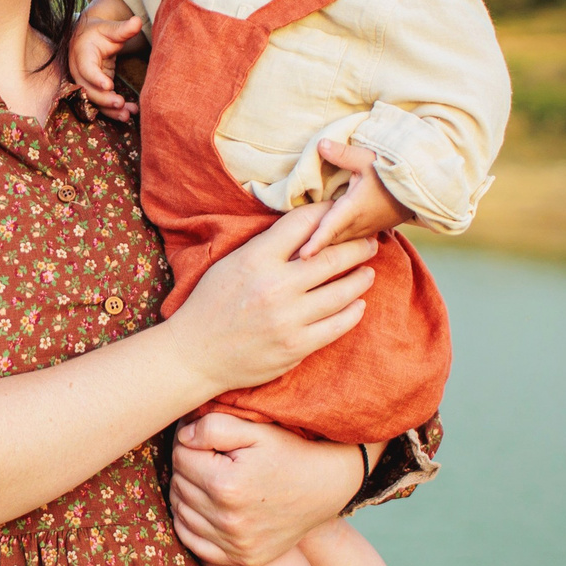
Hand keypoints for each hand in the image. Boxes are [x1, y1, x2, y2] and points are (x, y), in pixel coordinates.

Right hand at [70, 13, 143, 122]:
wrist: (87, 38)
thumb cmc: (99, 32)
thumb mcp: (110, 28)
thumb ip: (123, 28)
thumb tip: (137, 21)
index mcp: (82, 54)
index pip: (86, 68)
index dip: (95, 78)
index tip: (109, 85)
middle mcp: (78, 71)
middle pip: (87, 89)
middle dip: (103, 99)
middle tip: (120, 103)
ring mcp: (84, 82)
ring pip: (92, 100)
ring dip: (108, 110)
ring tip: (127, 115)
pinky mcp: (92, 89)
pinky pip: (99, 103)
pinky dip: (112, 110)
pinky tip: (128, 113)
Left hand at [168, 412, 360, 565]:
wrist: (328, 486)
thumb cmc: (289, 451)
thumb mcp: (255, 429)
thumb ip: (212, 427)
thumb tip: (181, 438)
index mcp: (227, 485)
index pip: (180, 456)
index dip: (187, 441)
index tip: (204, 438)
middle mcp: (228, 519)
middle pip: (179, 483)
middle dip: (187, 465)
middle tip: (207, 455)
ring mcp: (235, 544)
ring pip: (181, 511)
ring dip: (187, 491)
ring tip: (208, 476)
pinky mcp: (241, 558)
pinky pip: (192, 541)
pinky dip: (189, 522)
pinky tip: (203, 504)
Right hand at [171, 203, 376, 400]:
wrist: (195, 353)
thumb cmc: (211, 303)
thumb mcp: (231, 264)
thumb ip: (267, 247)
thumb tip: (306, 230)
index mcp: (255, 259)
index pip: (302, 223)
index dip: (327, 213)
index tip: (341, 212)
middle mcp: (274, 286)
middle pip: (331, 257)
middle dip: (358, 246)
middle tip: (370, 241)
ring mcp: (288, 318)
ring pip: (342, 292)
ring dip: (361, 278)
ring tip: (367, 272)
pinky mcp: (296, 346)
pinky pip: (338, 325)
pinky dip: (353, 311)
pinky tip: (357, 304)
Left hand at [297, 139, 412, 258]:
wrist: (421, 186)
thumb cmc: (393, 171)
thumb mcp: (367, 158)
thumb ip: (342, 154)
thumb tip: (320, 144)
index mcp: (355, 208)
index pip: (332, 227)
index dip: (317, 242)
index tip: (304, 256)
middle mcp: (358, 224)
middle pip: (329, 239)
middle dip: (311, 248)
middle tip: (288, 257)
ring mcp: (364, 230)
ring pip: (337, 242)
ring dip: (321, 247)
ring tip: (296, 254)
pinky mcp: (368, 231)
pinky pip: (345, 240)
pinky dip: (332, 243)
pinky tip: (317, 245)